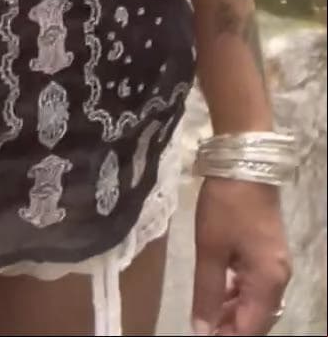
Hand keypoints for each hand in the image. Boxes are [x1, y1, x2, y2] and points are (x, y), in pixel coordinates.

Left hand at [191, 177, 291, 334]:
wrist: (244, 161)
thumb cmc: (226, 206)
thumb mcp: (210, 250)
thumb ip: (207, 293)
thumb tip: (202, 330)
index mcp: (268, 283)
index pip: (250, 328)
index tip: (202, 335)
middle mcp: (279, 278)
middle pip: (257, 318)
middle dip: (231, 327)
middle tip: (202, 325)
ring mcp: (276, 263)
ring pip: (257, 301)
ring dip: (234, 311)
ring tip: (207, 311)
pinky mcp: (269, 250)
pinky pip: (256, 283)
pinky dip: (239, 292)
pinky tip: (220, 288)